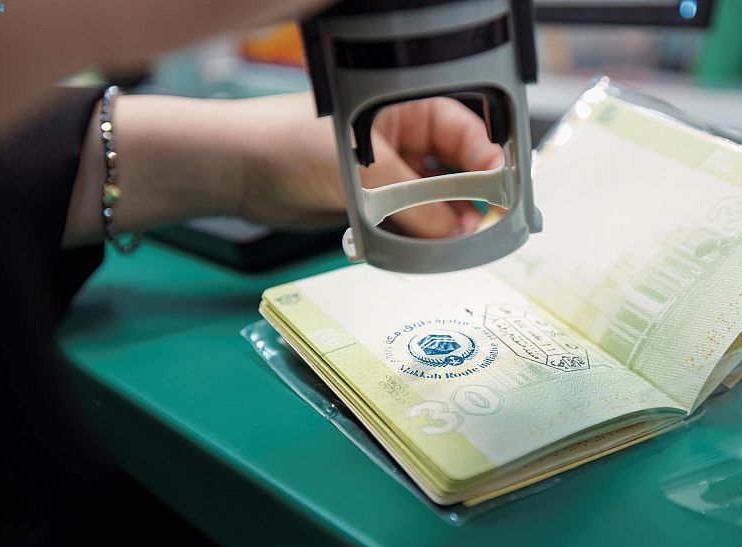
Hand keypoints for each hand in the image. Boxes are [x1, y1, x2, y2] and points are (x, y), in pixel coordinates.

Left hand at [234, 92, 504, 237]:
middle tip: (483, 225)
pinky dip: (419, 231)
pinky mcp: (373, 199)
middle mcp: (402, 135)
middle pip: (456, 166)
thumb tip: (455, 232)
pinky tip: (424, 244)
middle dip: (471, 196)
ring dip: (445, 219)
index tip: (503, 193)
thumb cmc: (291, 145)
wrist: (239, 172)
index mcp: (405, 107)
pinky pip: (410, 216)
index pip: (466, 132)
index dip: (488, 162)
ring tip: (453, 240)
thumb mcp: (364, 173)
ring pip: (434, 196)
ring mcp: (388, 168)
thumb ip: (415, 204)